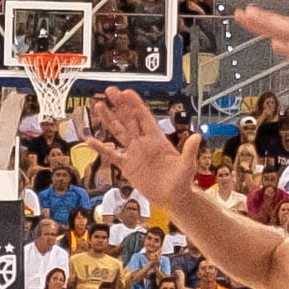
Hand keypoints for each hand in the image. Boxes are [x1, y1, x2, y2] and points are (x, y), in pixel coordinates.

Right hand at [85, 84, 199, 206]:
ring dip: (109, 119)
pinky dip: (101, 149)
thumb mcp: (188, 165)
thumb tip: (197, 137)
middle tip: (109, 90)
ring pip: (118, 132)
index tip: (125, 92)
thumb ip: (189, 151)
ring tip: (99, 106)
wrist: (173, 197)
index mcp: (157, 139)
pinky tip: (90, 141)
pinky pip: (112, 155)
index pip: (143, 117)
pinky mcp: (127, 166)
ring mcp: (134, 153)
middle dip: (119, 105)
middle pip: (128, 119)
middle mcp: (143, 143)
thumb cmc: (182, 181)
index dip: (134, 104)